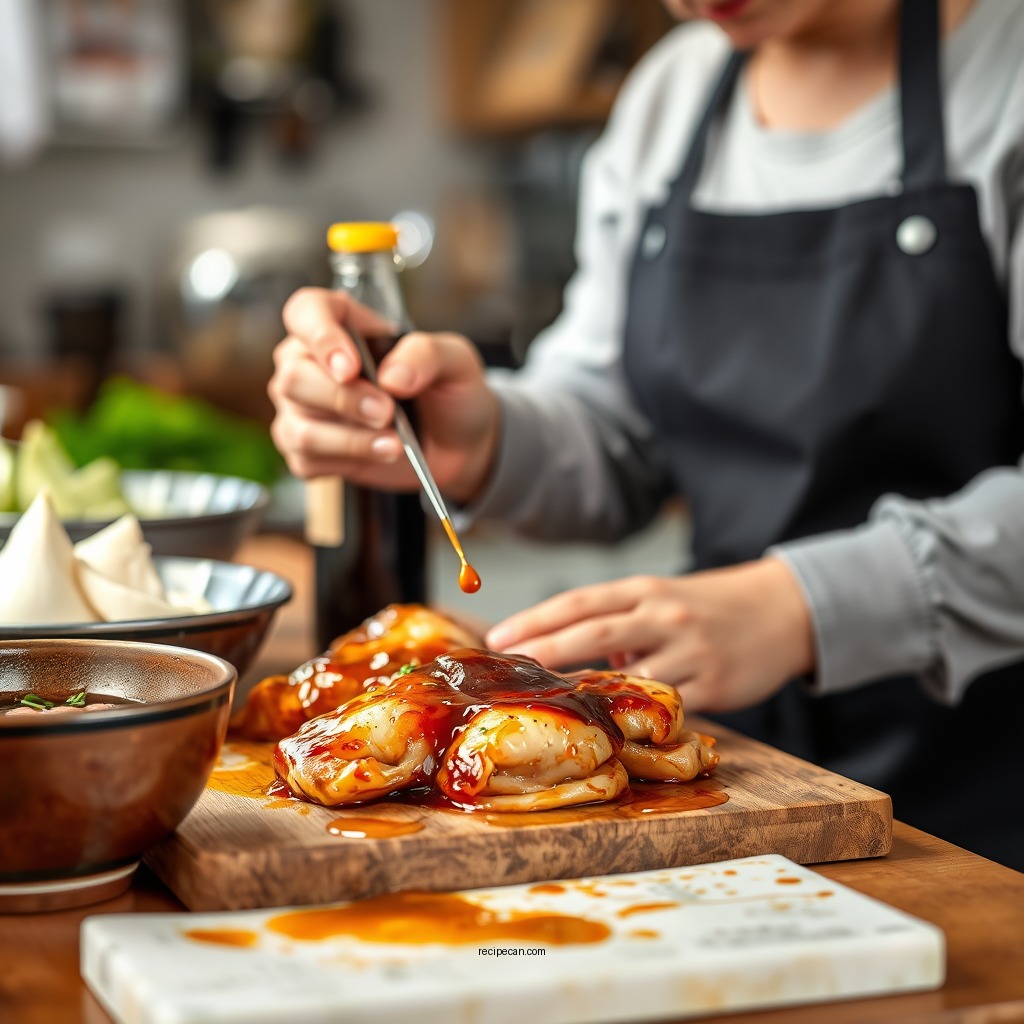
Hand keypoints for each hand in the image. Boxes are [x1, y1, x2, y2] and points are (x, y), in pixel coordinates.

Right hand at [268, 287, 500, 502]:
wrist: (457, 444)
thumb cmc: (448, 391)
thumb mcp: (455, 361)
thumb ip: (426, 355)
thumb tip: (389, 377)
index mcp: (341, 324)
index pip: (305, 312)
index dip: (320, 337)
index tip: (351, 367)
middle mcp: (310, 362)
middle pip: (294, 376)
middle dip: (345, 400)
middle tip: (387, 412)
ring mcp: (302, 408)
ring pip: (299, 427)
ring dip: (350, 439)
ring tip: (394, 442)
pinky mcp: (307, 451)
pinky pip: (306, 460)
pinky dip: (348, 461)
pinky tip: (379, 453)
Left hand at [485, 558, 815, 713]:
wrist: (783, 610)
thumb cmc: (708, 604)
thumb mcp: (663, 596)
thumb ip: (619, 622)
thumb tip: (576, 655)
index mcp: (646, 589)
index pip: (580, 601)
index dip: (536, 618)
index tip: (501, 636)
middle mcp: (664, 615)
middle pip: (594, 632)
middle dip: (546, 650)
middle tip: (508, 666)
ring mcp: (690, 650)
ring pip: (628, 676)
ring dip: (586, 691)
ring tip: (548, 705)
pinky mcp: (714, 685)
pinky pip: (666, 706)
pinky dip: (636, 716)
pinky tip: (609, 727)